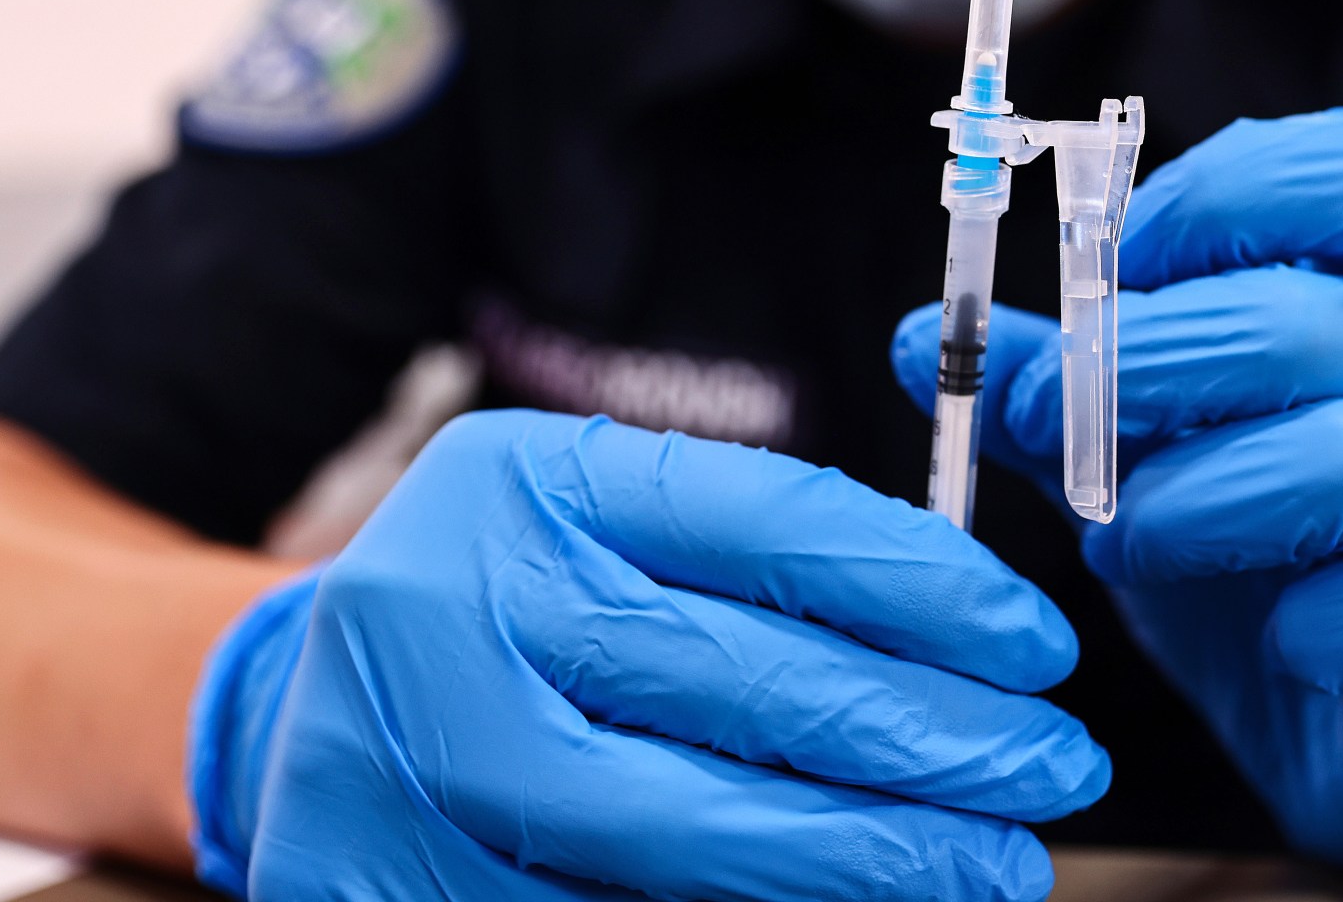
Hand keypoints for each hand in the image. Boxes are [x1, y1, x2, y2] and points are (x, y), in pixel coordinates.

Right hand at [187, 410, 1108, 900]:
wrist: (290, 712)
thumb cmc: (505, 611)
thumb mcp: (596, 528)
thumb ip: (748, 561)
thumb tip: (972, 648)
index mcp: (525, 482)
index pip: (768, 523)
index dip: (928, 589)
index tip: (1037, 645)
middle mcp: (453, 606)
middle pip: (741, 682)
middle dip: (931, 742)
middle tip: (1052, 774)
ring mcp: (407, 761)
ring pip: (687, 832)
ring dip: (866, 860)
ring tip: (986, 867)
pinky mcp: (384, 891)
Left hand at [894, 108, 1342, 873]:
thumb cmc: (1272, 566)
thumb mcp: (1150, 460)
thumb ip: (1055, 392)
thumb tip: (921, 336)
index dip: (1225, 198)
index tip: (1118, 271)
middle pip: (1311, 322)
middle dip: (1145, 372)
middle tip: (1054, 429)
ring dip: (1199, 505)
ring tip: (1126, 543)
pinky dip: (1320, 625)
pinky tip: (1282, 640)